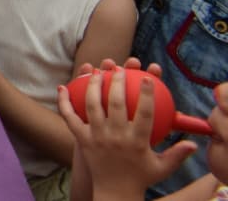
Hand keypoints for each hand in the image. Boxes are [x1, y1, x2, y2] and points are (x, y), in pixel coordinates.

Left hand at [56, 66, 194, 198]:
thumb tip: (193, 144)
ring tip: (96, 71)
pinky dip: (64, 101)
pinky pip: (69, 117)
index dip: (147, 94)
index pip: (144, 114)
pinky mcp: (81, 139)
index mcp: (138, 142)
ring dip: (93, 85)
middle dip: (117, 81)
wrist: (115, 192)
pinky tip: (62, 86)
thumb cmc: (140, 177)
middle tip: (119, 68)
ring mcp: (96, 137)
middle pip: (116, 103)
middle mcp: (116, 137)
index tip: (147, 77)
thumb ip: (177, 154)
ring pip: (92, 105)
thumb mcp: (161, 167)